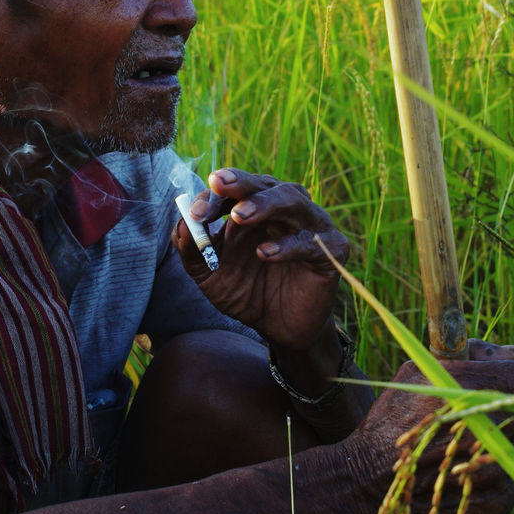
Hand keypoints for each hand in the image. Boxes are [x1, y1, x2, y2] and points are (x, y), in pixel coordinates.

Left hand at [172, 168, 347, 351]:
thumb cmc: (246, 293)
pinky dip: (289, 244)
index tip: (196, 212)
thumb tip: (181, 223)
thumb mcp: (209, 275)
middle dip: (242, 184)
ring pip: (294, 201)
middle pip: (267, 184)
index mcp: (256, 209)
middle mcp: (286, 210)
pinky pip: (312, 241)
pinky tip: (265, 253)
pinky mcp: (331, 251)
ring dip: (265, 204)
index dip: (216, 195)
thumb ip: (192, 250)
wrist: (279, 329)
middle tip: (220, 185)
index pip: (237, 189)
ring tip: (240, 215)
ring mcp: (311, 227)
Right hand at [341, 341, 513, 513]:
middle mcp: (484, 430)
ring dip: (499, 447)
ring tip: (462, 452)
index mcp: (466, 392)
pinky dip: (494, 479)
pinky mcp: (494, 503)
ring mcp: (492, 470)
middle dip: (506, 414)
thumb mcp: (417, 375)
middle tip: (476, 422)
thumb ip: (471, 356)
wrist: (364, 484)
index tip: (509, 386)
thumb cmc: (391, 423)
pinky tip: (462, 475)